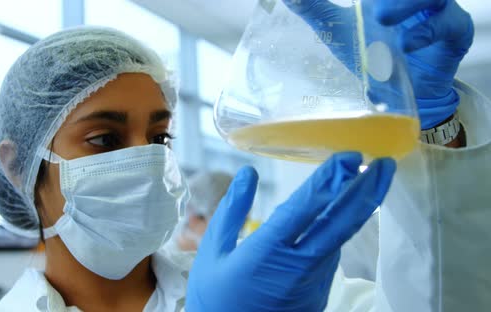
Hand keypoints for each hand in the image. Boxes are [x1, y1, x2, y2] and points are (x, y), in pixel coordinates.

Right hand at [185, 153, 395, 311]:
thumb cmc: (214, 295)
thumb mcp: (213, 250)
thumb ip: (231, 210)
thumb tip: (248, 173)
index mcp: (267, 252)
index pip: (306, 208)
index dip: (330, 180)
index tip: (349, 157)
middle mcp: (297, 268)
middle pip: (340, 225)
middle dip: (365, 191)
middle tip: (384, 164)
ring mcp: (312, 284)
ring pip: (338, 240)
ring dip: (355, 210)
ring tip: (366, 181)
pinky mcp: (318, 295)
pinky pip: (329, 257)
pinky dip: (335, 234)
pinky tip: (336, 217)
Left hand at [283, 0, 473, 128]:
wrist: (402, 97)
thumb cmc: (374, 58)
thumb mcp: (340, 33)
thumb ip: (317, 11)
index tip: (360, 2)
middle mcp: (415, 0)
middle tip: (370, 6)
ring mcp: (437, 14)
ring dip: (407, 4)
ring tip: (383, 18)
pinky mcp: (454, 35)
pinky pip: (450, 25)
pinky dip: (429, 31)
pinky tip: (407, 44)